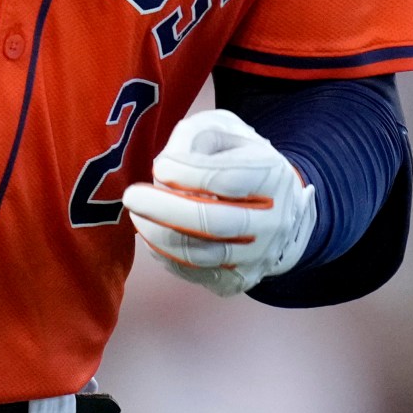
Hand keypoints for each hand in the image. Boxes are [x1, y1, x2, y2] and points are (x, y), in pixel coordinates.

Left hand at [121, 109, 316, 296]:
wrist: (280, 208)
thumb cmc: (240, 161)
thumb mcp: (224, 131)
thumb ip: (194, 137)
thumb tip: (166, 168)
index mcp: (273, 176)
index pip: (224, 179)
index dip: (184, 172)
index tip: (160, 165)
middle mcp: (273, 221)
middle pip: (213, 223)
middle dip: (164, 210)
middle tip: (132, 196)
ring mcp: (259, 256)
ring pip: (200, 254)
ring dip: (159, 235)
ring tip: (138, 217)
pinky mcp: (240, 280)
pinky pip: (196, 275)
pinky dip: (168, 257)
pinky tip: (157, 236)